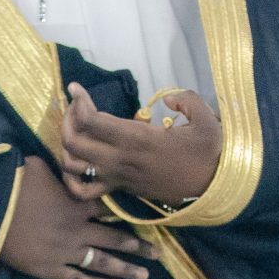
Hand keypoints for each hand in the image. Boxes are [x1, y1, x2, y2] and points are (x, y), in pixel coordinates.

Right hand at [0, 157, 153, 278]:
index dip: (129, 212)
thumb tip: (66, 157)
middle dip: (138, 246)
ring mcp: (66, 251)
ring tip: (144, 276)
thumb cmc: (12, 184)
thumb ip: (58, 168)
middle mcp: (79, 228)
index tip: (147, 217)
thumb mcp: (38, 166)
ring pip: (103, 262)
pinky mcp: (50, 268)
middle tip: (158, 254)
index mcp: (77, 203)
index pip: (111, 208)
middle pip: (116, 238)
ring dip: (126, 269)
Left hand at [60, 83, 221, 206]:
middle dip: (67, 119)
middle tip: (76, 107)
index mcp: (137, 138)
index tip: (76, 88)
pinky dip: (71, 180)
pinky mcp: (119, 189)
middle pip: (74, 141)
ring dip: (67, 146)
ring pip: (73, 166)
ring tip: (74, 131)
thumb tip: (166, 98)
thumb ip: (186, 99)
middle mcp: (121, 159)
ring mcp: (117, 177)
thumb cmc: (207, 153)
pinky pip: (84, 191)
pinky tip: (75, 164)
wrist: (211, 188)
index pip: (92, 120)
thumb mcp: (205, 119)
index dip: (78, 100)